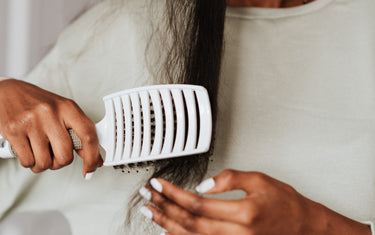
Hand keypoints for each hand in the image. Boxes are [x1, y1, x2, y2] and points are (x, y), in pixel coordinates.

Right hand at [0, 78, 101, 176]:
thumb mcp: (62, 111)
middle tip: (55, 155)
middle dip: (60, 162)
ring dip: (43, 163)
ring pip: (45, 162)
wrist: (6, 92)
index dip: (93, 156)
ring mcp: (31, 122)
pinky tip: (28, 150)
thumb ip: (78, 131)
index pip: (88, 135)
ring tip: (40, 151)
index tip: (91, 168)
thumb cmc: (37, 102)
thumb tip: (93, 156)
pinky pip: (27, 161)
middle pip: (65, 156)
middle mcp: (50, 113)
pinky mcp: (14, 131)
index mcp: (67, 107)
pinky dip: (29, 161)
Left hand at [139, 169, 370, 234]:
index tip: (159, 184)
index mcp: (243, 213)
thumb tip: (202, 184)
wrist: (303, 226)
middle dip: (164, 207)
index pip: (197, 203)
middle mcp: (236, 234)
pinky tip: (168, 229)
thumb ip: (230, 178)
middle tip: (147, 195)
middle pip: (189, 222)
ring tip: (150, 211)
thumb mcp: (260, 180)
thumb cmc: (284, 203)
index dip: (173, 193)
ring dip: (166, 223)